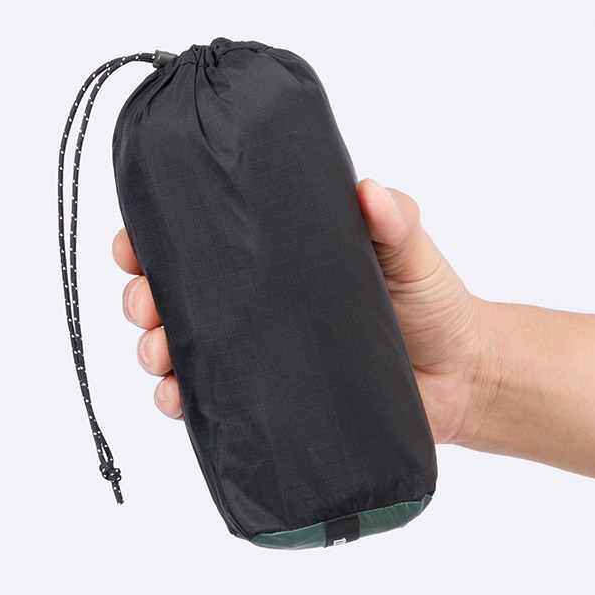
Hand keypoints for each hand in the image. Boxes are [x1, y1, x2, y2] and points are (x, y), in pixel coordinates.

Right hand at [111, 178, 486, 442]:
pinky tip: (175, 398)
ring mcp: (260, 354)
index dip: (155, 237)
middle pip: (175, 294)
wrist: (461, 378)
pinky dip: (178, 401)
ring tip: (159, 352)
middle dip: (142, 297)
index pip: (202, 238)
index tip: (133, 243)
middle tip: (146, 304)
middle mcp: (258, 304)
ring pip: (180, 348)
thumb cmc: (434, 303)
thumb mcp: (412, 251)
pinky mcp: (270, 402)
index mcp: (279, 257)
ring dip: (153, 349)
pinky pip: (210, 402)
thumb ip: (396, 219)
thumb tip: (368, 191)